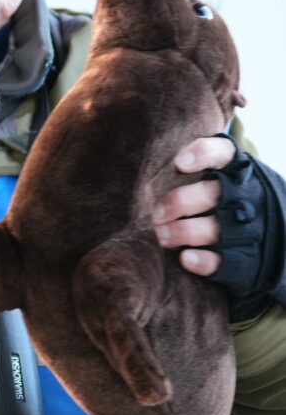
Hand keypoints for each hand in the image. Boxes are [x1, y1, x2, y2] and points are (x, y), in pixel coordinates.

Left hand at [152, 136, 235, 276]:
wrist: (269, 238)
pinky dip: (204, 261)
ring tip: (161, 237)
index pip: (223, 153)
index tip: (178, 164)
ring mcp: (248, 229)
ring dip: (184, 232)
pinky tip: (185, 259)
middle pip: (214, 193)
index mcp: (238, 170)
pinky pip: (224, 261)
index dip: (202, 155)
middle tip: (156, 214)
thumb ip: (195, 167)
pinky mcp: (245, 259)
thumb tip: (146, 164)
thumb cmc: (228, 198)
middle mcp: (246, 197)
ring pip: (216, 228)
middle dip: (180, 202)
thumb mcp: (223, 175)